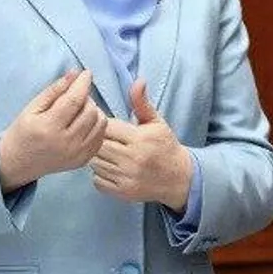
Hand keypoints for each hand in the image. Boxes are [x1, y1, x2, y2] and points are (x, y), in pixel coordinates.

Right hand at [0, 70, 108, 191]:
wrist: (19, 163)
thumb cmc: (23, 132)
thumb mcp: (32, 107)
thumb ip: (54, 90)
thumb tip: (75, 73)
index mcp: (49, 128)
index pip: (74, 100)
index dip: (83, 83)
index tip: (86, 73)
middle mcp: (66, 143)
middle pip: (90, 111)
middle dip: (86, 98)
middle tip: (75, 96)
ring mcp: (77, 154)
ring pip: (100, 124)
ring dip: (94, 111)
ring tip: (79, 110)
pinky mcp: (83, 160)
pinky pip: (100, 137)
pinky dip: (96, 125)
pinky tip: (83, 123)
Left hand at [92, 80, 192, 209]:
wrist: (178, 178)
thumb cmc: (165, 146)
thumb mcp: (156, 122)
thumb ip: (141, 102)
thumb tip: (138, 81)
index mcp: (140, 139)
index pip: (107, 127)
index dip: (101, 123)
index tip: (104, 123)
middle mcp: (133, 159)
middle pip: (98, 145)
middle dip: (96, 140)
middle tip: (103, 139)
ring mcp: (127, 178)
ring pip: (95, 163)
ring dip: (96, 157)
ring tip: (106, 152)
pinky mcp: (123, 192)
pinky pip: (97, 181)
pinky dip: (99, 174)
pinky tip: (109, 167)